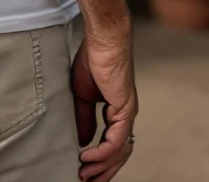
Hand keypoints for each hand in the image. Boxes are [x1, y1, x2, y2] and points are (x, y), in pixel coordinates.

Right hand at [72, 32, 137, 181]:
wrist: (103, 40)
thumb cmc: (92, 59)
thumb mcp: (81, 94)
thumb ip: (83, 118)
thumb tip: (83, 141)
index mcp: (116, 111)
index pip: (111, 144)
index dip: (99, 160)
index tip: (83, 169)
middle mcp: (125, 115)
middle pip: (119, 154)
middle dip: (103, 171)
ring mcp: (127, 114)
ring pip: (120, 152)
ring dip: (102, 166)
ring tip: (84, 174)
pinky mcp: (125, 110)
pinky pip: (116, 140)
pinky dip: (102, 152)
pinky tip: (86, 156)